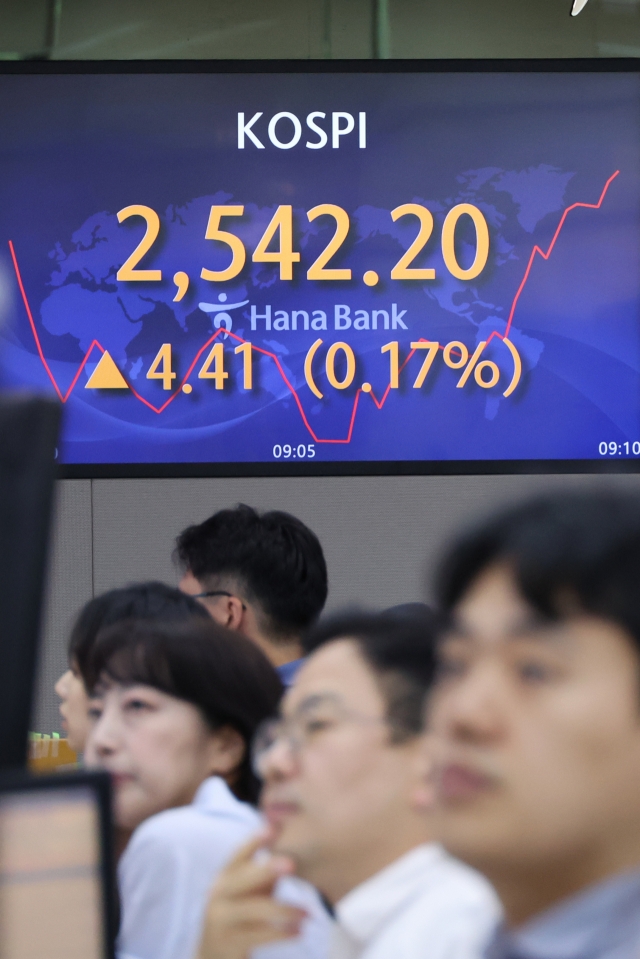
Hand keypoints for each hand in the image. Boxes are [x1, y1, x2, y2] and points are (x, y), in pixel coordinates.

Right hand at [196, 829, 307, 958]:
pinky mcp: (228, 943)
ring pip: (254, 910)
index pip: (237, 855)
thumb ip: (264, 875)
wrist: (212, 955)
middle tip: (292, 863)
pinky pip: (258, 936)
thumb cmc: (238, 916)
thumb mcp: (248, 893)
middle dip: (266, 869)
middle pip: (243, 879)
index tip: (272, 828)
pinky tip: (299, 931)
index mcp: (224, 878)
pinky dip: (281, 933)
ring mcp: (221, 920)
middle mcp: (218, 895)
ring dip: (284, 910)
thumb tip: (288, 851)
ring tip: (308, 912)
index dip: (253, 842)